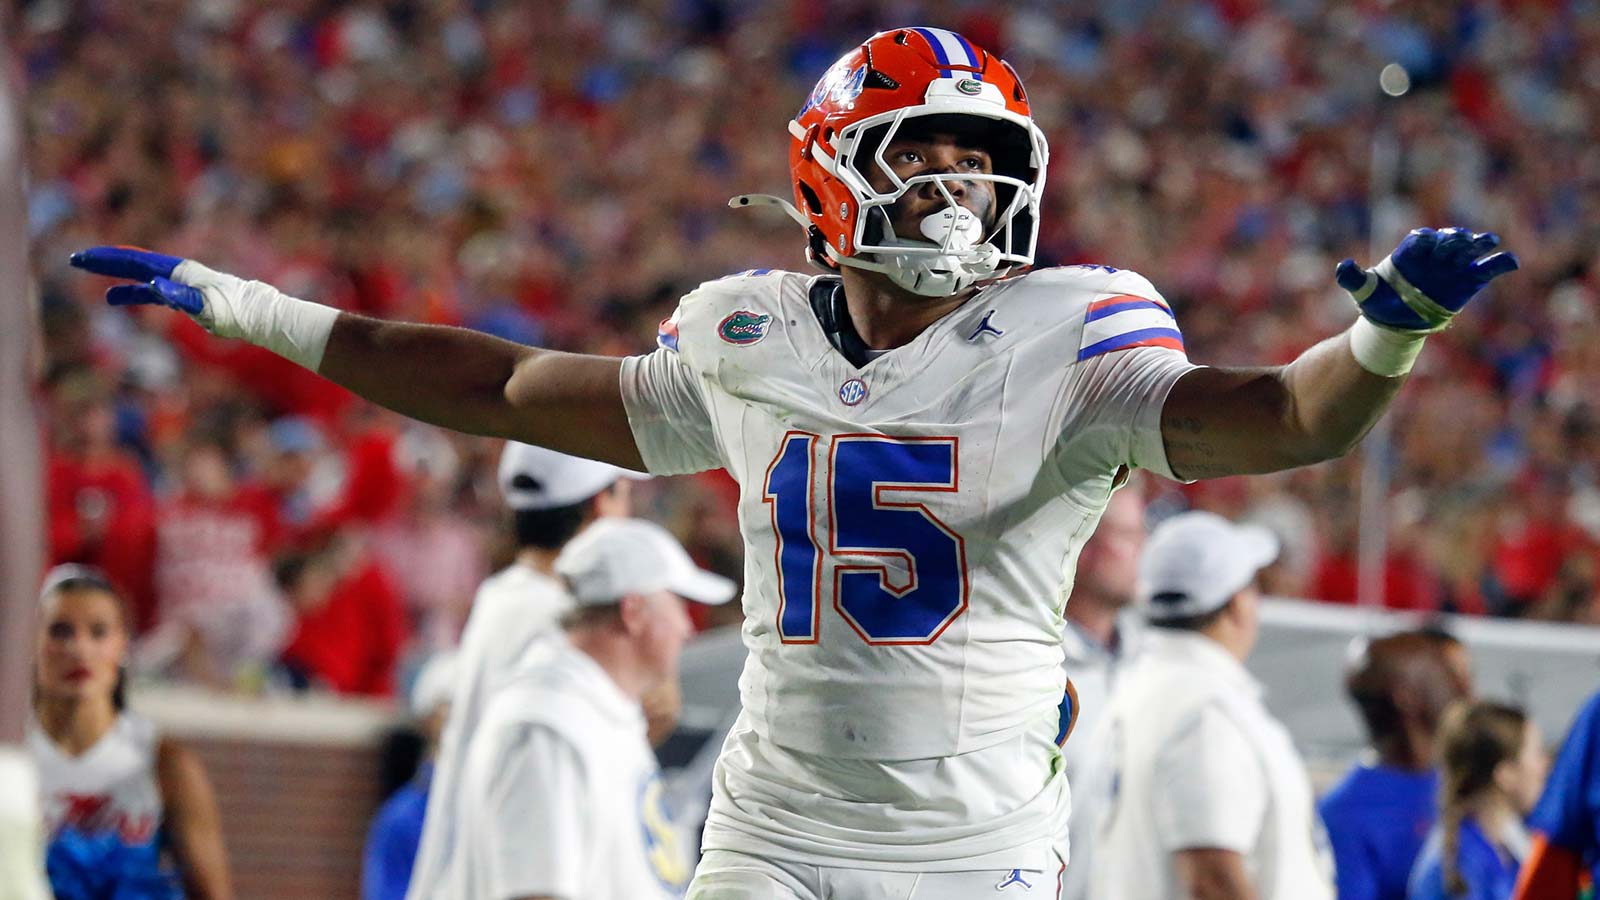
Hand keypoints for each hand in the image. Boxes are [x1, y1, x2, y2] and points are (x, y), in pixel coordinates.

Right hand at [69, 246, 252, 338]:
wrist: (256, 316)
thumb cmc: (234, 311)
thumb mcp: (206, 306)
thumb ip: (180, 296)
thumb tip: (154, 285)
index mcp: (178, 271)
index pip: (135, 260)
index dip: (107, 259)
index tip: (83, 258)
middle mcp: (177, 273)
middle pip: (133, 262)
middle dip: (104, 260)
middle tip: (75, 259)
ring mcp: (180, 284)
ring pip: (139, 276)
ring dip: (114, 274)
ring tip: (88, 272)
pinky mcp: (184, 296)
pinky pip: (151, 292)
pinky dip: (132, 292)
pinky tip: (115, 297)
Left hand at [1335, 227, 1518, 332]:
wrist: (1398, 321)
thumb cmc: (1379, 302)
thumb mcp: (1364, 292)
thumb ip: (1353, 278)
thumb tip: (1342, 267)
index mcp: (1409, 254)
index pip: (1418, 240)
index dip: (1423, 240)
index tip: (1425, 242)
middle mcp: (1433, 255)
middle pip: (1446, 241)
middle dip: (1452, 238)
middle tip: (1460, 238)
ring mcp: (1453, 266)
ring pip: (1470, 249)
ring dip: (1479, 243)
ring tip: (1489, 240)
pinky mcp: (1469, 280)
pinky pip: (1488, 269)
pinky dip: (1499, 263)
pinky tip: (1510, 261)